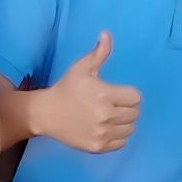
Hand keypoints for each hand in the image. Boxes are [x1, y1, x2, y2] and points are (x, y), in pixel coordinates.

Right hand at [33, 34, 140, 153]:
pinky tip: (105, 128)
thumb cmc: (66, 88)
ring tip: (110, 116)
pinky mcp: (98, 147)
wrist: (46, 113)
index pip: (136, 98)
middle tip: (113, 104)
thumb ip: (99, 53)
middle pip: (135, 113)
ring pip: (130, 129)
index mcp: (105, 94)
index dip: (128, 94)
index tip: (116, 93)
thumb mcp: (81, 68)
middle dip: (126, 107)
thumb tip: (107, 33)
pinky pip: (122, 142)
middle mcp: (106, 115)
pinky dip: (117, 136)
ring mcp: (102, 133)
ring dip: (123, 122)